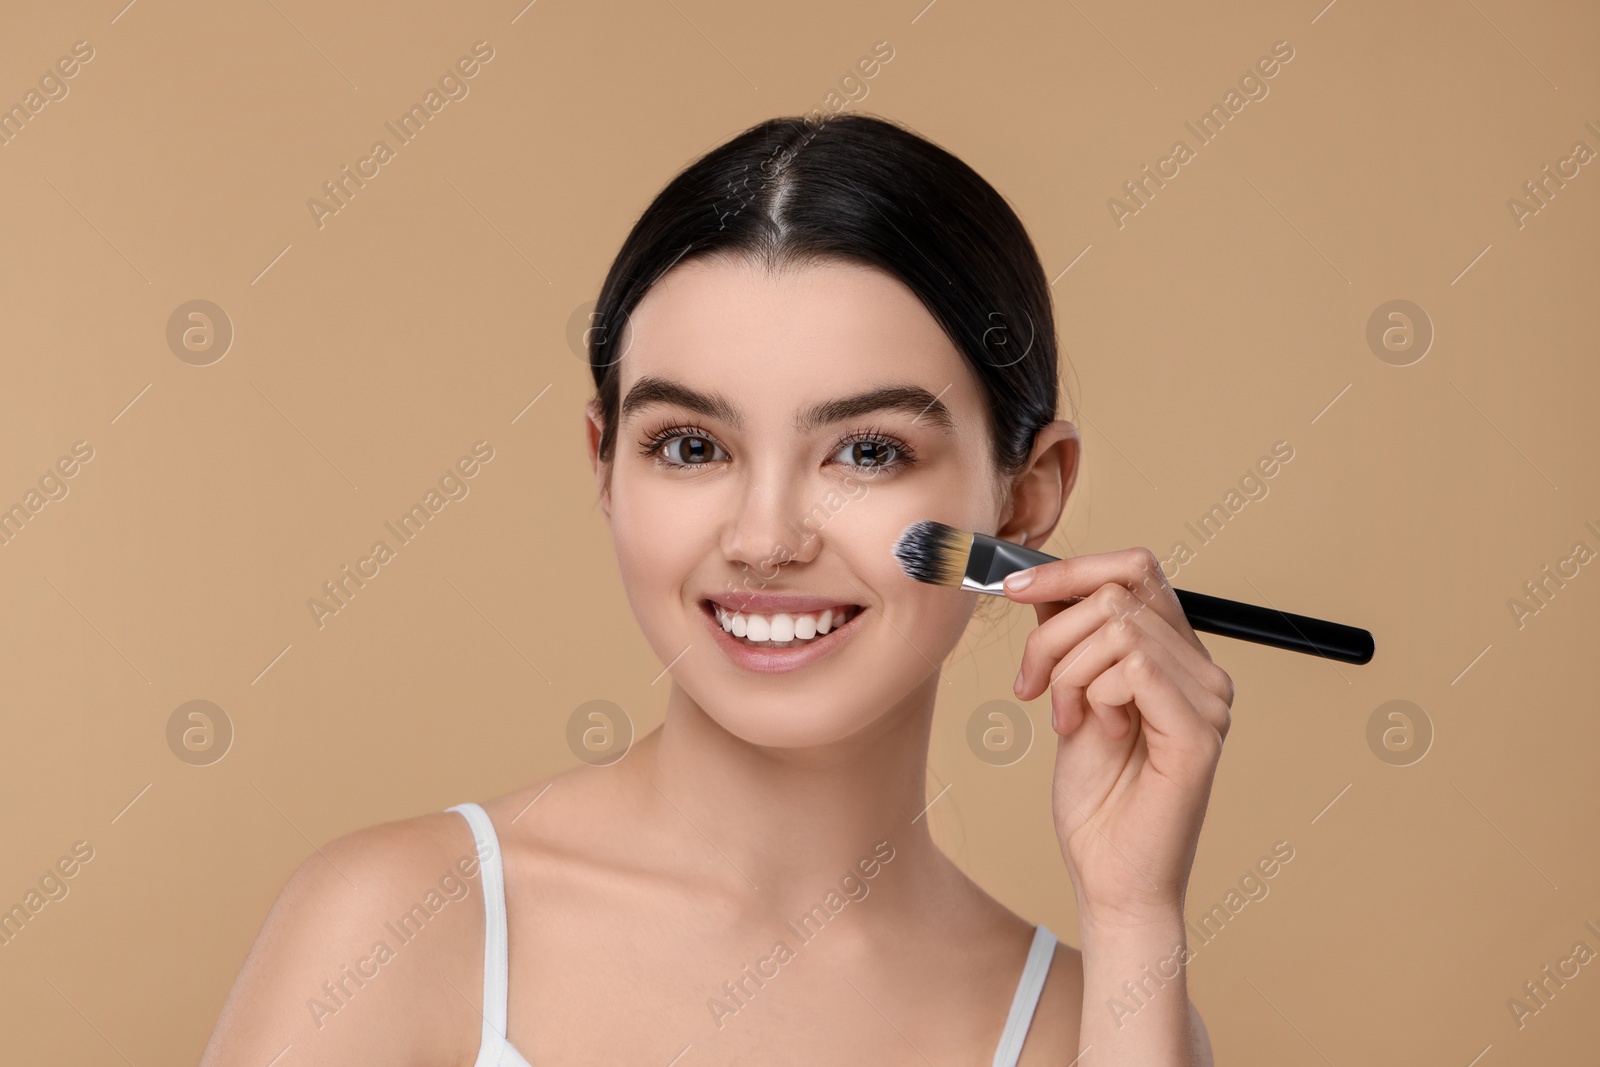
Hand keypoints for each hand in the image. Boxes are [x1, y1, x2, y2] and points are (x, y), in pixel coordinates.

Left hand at [1004, 547, 1233, 929]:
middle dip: (1052, 631)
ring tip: (1063, 717)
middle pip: (1120, 591)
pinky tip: (1092, 732)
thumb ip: (1069, 639)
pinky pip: (1134, 668)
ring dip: (1067, 669)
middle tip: (1030, 685)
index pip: (1136, 570)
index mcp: (1176, 657)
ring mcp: (1209, 699)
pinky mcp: (1200, 731)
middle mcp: (1203, 671)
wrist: (1109, 877)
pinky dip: (1092, 693)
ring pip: (1118, 626)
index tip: (1011, 589)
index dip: (1070, 569)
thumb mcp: (1070, 697)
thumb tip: (1041, 580)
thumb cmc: (1095, 800)